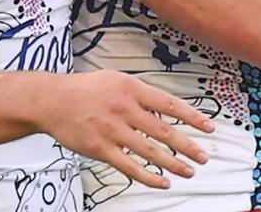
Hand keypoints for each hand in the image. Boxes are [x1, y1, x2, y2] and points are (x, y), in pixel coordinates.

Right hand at [44, 70, 213, 188]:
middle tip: (204, 156)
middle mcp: (124, 109)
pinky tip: (163, 182)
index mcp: (132, 88)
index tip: (209, 127)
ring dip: (173, 163)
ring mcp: (112, 130)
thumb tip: (166, 107)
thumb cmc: (86, 89)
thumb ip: (141, 93)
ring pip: (149, 151)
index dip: (192, 117)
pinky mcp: (100, 148)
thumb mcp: (117, 79)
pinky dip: (148, 176)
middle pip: (163, 130)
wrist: (52, 101)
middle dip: (188, 145)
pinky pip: (129, 166)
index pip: (169, 104)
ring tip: (189, 171)